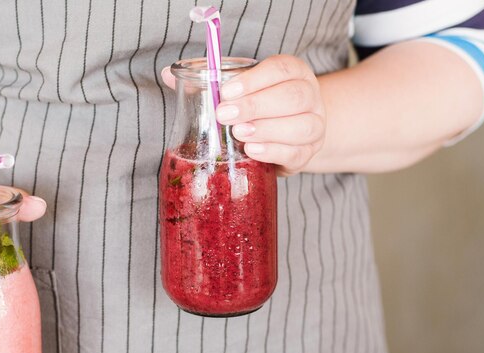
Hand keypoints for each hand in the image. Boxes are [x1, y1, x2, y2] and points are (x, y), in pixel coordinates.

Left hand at [162, 55, 325, 175]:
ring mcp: (314, 126)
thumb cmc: (259, 105)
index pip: (281, 69)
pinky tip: (252, 151)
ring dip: (267, 130)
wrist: (288, 132)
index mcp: (293, 72)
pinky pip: (297, 153)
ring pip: (302, 126)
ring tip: (238, 134)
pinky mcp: (308, 153)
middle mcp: (310, 96)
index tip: (225, 92)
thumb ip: (208, 80)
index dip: (254, 80)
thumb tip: (169, 74)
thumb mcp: (239, 89)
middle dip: (256, 106)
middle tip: (224, 116)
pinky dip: (273, 152)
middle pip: (294, 97)